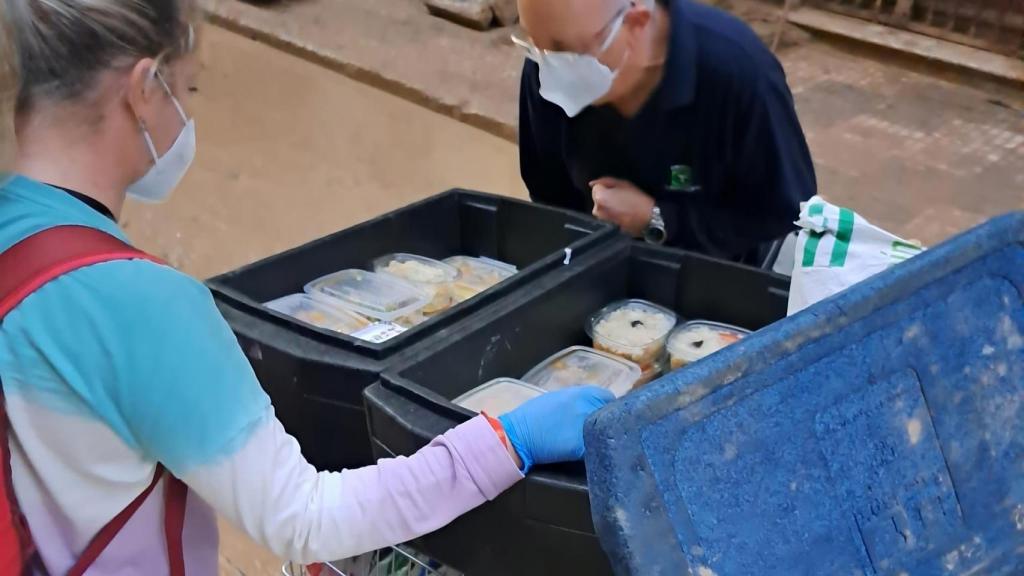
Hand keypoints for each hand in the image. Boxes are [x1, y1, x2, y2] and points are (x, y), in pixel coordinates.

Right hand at [498, 386, 614, 472]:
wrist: (518, 435)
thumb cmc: (532, 415)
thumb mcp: (557, 398)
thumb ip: (577, 400)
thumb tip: (591, 405)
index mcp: (580, 393)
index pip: (607, 397)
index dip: (606, 405)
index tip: (604, 412)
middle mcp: (586, 407)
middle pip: (610, 414)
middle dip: (607, 420)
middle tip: (600, 427)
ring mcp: (585, 427)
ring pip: (605, 431)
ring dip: (603, 435)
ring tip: (596, 439)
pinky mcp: (581, 447)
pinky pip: (596, 446)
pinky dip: (596, 449)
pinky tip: (589, 451)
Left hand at [590, 177, 655, 236]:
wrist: (648, 220)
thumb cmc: (638, 200)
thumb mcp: (624, 184)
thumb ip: (605, 181)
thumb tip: (592, 183)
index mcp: (600, 197)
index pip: (596, 187)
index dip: (606, 187)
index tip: (617, 190)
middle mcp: (597, 210)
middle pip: (597, 198)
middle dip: (606, 196)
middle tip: (621, 197)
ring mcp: (601, 220)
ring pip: (601, 207)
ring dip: (608, 205)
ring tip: (623, 206)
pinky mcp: (606, 226)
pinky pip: (605, 215)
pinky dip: (610, 213)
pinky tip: (622, 214)